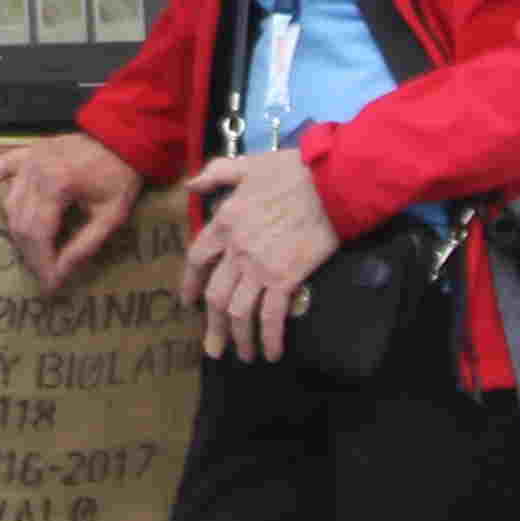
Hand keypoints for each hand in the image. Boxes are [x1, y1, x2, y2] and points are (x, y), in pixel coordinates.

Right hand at [0, 133, 144, 290]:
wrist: (121, 139)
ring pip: (10, 205)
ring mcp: (27, 159)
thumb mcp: (111, 216)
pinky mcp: (26, 152)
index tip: (50, 286)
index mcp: (58, 185)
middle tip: (44, 275)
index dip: (43, 263)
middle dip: (31, 254)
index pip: (40, 234)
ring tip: (32, 253)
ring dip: (18, 233)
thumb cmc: (119, 178)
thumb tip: (61, 274)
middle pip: (22, 224)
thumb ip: (84, 245)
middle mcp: (35, 171)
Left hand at [181, 150, 339, 361]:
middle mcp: (236, 249)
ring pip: (237, 311)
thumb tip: (190, 184)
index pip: (197, 258)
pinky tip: (271, 353)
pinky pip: (270, 316)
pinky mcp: (285, 278)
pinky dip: (268, 338)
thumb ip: (216, 173)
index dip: (190, 283)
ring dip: (238, 338)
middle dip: (212, 325)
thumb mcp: (247, 164)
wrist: (330, 184)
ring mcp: (259, 266)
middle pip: (215, 294)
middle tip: (212, 347)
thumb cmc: (293, 171)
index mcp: (225, 221)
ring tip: (243, 356)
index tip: (189, 301)